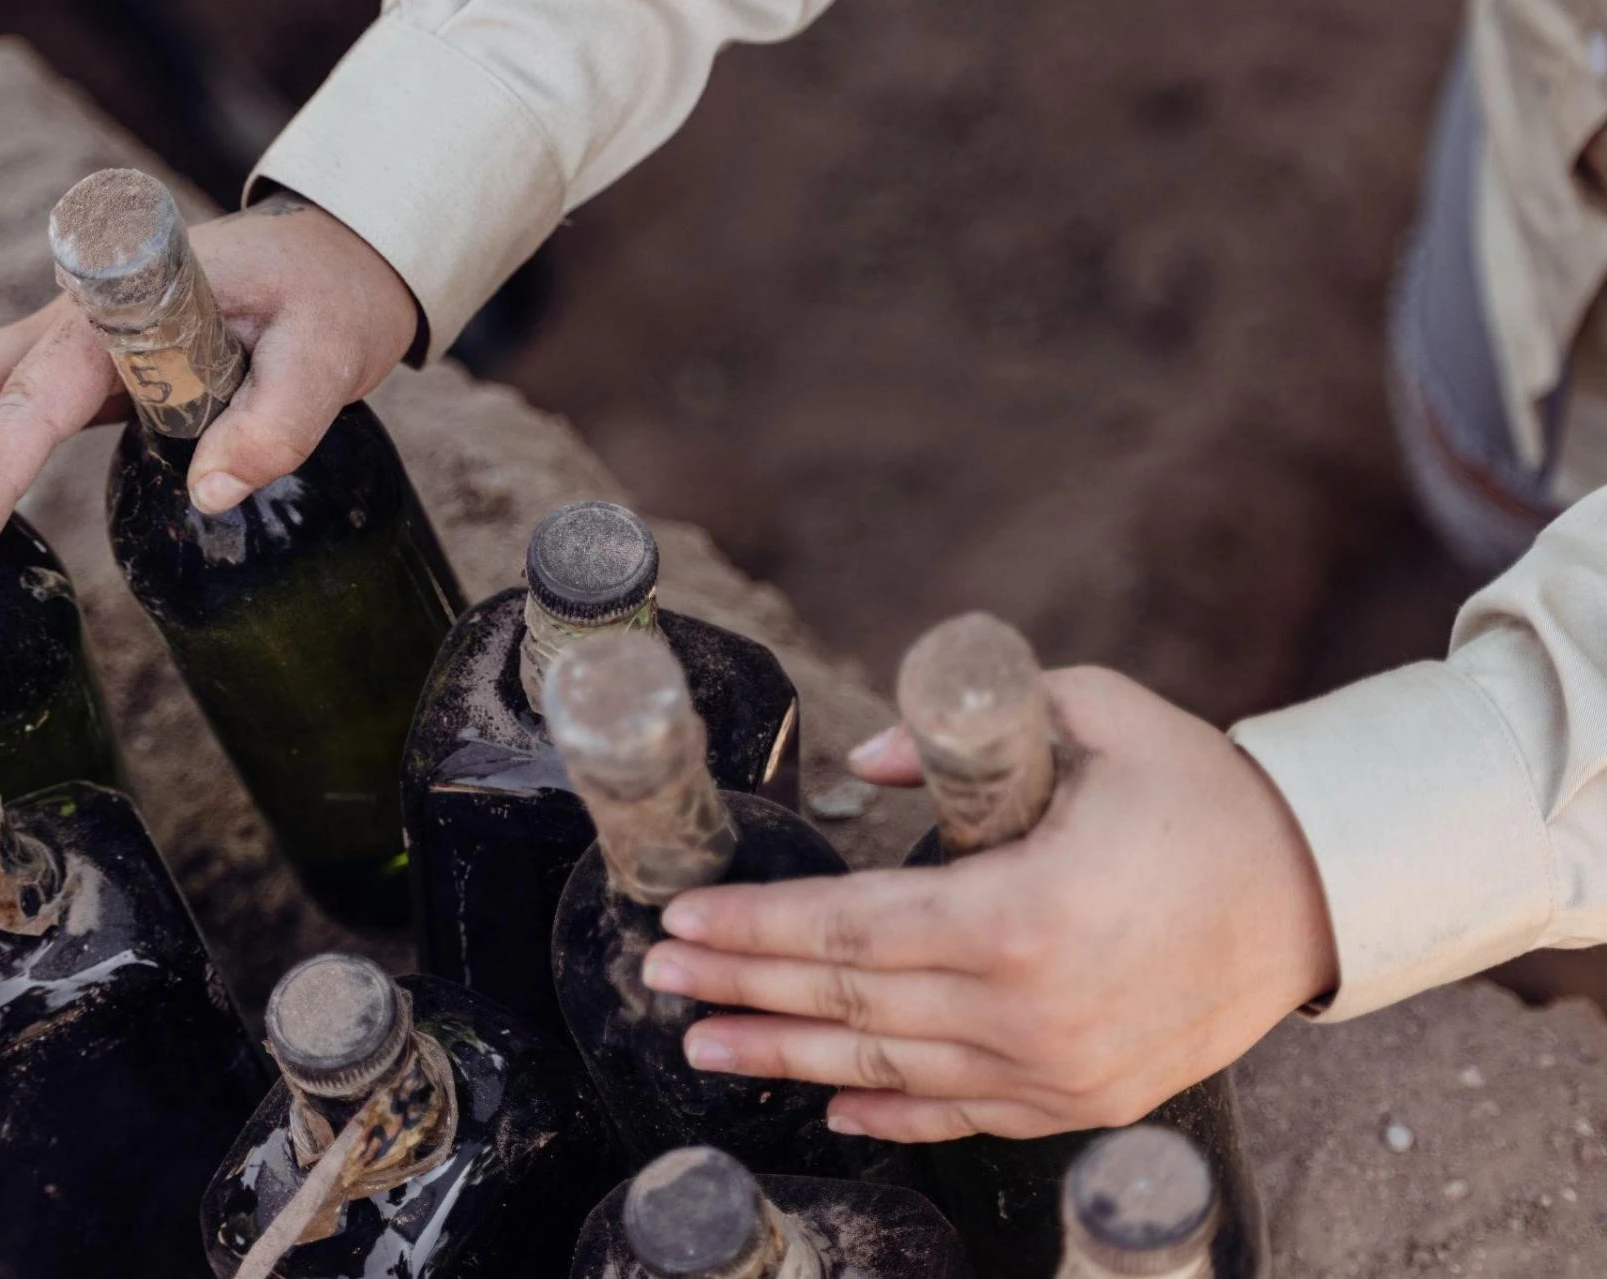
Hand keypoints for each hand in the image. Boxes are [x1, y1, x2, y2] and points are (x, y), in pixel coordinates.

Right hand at [0, 195, 418, 566]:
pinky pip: (17, 411)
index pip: (41, 394)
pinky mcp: (97, 374)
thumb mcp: (329, 356)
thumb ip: (279, 422)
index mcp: (126, 307)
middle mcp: (86, 321)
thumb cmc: (331, 300)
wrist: (341, 267)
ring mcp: (84, 345)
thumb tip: (211, 497)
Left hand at [641, 666, 1338, 1142]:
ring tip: (706, 1047)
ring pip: (889, 1072)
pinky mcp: (1082, 1101)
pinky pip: (961, 1117)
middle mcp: (1030, 1008)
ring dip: (788, 1060)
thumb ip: (962, 730)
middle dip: (743, 989)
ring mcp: (1057, 1069)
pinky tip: (828, 1106)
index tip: (681, 923)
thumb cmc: (1196, 791)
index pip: (848, 929)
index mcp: (1021, 911)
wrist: (1316, 892)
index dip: (755, 928)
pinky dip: (889, 1114)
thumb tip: (866, 761)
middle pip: (849, 1005)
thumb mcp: (1090, 714)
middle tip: (660, 980)